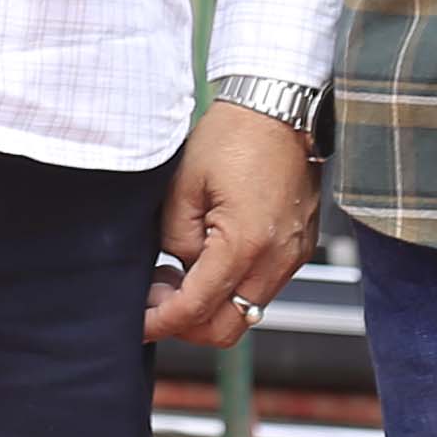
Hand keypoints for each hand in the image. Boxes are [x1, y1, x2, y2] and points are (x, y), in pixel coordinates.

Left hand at [146, 102, 318, 346]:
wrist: (279, 109)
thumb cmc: (234, 136)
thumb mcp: (183, 186)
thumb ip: (174, 238)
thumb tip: (175, 269)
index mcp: (244, 244)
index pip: (197, 308)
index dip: (161, 322)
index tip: (139, 324)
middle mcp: (276, 260)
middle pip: (228, 327)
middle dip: (186, 325)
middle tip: (156, 297)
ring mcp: (292, 257)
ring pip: (246, 312)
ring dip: (209, 306)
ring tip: (177, 274)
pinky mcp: (298, 249)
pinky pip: (262, 288)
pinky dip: (231, 289)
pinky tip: (207, 261)